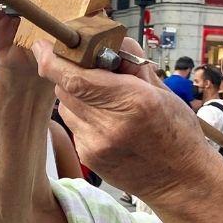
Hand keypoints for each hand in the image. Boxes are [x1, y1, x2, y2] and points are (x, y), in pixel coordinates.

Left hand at [30, 38, 222, 206]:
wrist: (180, 181)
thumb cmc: (176, 132)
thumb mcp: (162, 90)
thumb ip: (130, 63)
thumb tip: (104, 41)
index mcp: (133, 101)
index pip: (75, 77)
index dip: (53, 60)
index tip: (43, 45)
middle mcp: (109, 124)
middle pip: (65, 88)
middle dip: (70, 72)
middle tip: (90, 69)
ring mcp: (96, 144)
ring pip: (65, 106)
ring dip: (76, 95)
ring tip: (105, 100)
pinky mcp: (89, 157)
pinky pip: (73, 125)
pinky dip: (83, 116)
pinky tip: (107, 121)